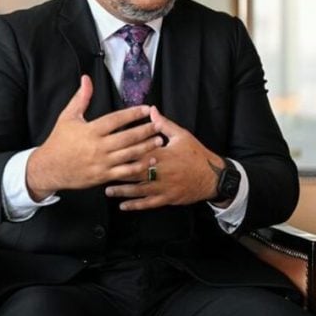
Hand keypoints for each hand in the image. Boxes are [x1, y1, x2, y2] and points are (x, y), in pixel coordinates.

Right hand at [26, 75, 163, 200]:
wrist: (49, 167)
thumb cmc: (59, 140)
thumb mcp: (68, 116)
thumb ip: (81, 98)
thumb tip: (86, 78)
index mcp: (91, 130)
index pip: (116, 119)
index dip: (133, 113)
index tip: (147, 109)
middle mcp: (98, 147)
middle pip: (127, 137)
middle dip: (145, 130)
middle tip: (159, 124)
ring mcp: (101, 163)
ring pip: (129, 155)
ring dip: (146, 147)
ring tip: (159, 140)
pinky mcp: (103, 176)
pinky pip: (125, 172)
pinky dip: (139, 167)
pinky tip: (149, 161)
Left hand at [104, 106, 223, 209]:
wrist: (213, 177)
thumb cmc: (196, 154)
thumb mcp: (182, 135)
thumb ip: (164, 124)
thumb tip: (151, 110)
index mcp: (164, 154)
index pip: (141, 153)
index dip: (125, 154)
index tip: (110, 153)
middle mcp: (162, 172)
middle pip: (136, 172)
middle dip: (118, 173)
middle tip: (102, 173)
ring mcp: (164, 187)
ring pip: (140, 190)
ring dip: (123, 191)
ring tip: (108, 190)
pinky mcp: (168, 198)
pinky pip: (149, 203)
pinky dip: (135, 205)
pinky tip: (123, 205)